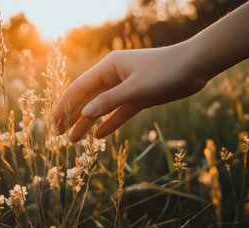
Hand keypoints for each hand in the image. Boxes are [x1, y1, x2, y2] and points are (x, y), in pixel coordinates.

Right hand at [53, 43, 207, 141]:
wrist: (195, 66)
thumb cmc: (164, 71)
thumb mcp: (135, 88)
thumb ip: (108, 101)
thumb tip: (84, 114)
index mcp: (109, 68)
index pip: (79, 88)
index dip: (65, 105)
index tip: (54, 122)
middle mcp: (114, 76)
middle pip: (87, 99)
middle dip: (72, 116)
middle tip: (59, 134)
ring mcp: (126, 87)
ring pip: (102, 107)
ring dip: (88, 123)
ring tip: (74, 140)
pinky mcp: (138, 97)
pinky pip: (119, 112)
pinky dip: (109, 123)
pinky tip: (99, 135)